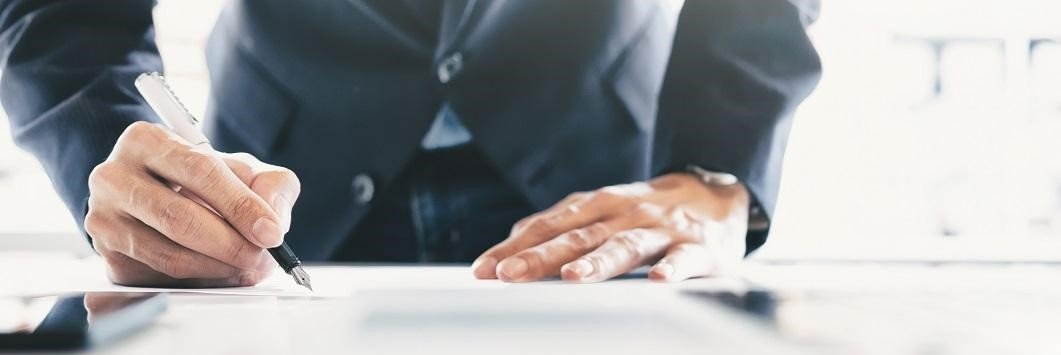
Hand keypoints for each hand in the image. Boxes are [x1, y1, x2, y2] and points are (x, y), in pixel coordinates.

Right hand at [85, 122, 299, 286]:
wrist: (156, 195)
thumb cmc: (201, 179)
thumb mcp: (242, 169)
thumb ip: (271, 184)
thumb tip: (273, 219)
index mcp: (146, 140)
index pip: (199, 171)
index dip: (240, 206)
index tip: (271, 232)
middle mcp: (114, 177)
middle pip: (179, 218)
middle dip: (231, 244)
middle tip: (261, 256)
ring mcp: (103, 218)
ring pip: (168, 254)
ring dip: (218, 268)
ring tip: (248, 266)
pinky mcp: (107, 255)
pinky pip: (160, 277)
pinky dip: (200, 280)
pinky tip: (221, 272)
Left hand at [472, 173, 749, 282]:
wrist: (717, 194)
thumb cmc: (647, 211)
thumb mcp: (603, 210)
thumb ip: (561, 226)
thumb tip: (511, 244)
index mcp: (598, 205)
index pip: (549, 226)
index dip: (515, 247)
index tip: (485, 269)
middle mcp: (625, 214)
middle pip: (579, 236)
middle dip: (542, 256)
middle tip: (510, 275)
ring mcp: (661, 230)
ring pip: (626, 246)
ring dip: (598, 262)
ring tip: (572, 277)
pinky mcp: (698, 249)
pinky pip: (684, 260)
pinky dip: (672, 270)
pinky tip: (658, 282)